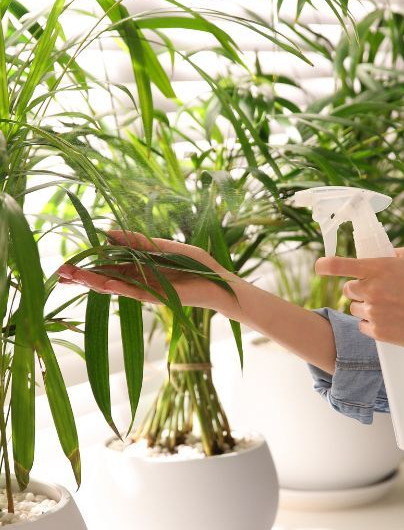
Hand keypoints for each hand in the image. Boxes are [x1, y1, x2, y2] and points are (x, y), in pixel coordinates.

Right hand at [57, 230, 238, 314]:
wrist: (219, 282)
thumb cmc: (197, 264)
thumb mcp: (164, 246)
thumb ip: (138, 241)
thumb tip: (109, 232)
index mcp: (140, 267)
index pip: (108, 265)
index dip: (89, 263)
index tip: (69, 261)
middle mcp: (139, 280)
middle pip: (104, 277)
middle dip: (82, 276)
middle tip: (58, 273)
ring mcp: (145, 290)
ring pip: (113, 286)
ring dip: (91, 281)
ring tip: (68, 278)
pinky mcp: (156, 297)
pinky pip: (132, 291)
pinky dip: (116, 286)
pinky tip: (100, 283)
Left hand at [315, 246, 403, 347]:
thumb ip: (389, 253)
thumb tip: (375, 254)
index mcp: (377, 269)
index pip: (339, 266)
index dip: (325, 266)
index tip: (318, 267)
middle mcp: (372, 290)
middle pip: (347, 289)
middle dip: (358, 289)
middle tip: (377, 291)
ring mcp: (373, 312)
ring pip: (354, 308)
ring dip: (365, 307)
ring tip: (389, 306)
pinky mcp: (377, 332)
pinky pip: (362, 325)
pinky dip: (371, 323)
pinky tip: (390, 319)